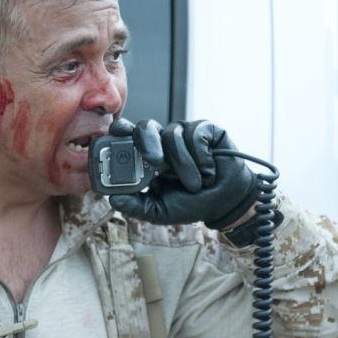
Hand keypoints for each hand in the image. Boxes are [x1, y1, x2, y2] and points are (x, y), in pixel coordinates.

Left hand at [107, 118, 257, 227]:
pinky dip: (201, 157)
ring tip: (194, 183)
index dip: (121, 129)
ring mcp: (184, 132)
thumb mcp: (158, 210)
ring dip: (183, 164)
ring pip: (172, 134)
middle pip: (146, 127)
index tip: (116, 132)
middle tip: (159, 166)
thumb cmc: (190, 203)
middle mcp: (163, 140)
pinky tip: (208, 170)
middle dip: (150, 145)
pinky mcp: (206, 130)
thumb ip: (134, 206)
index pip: (128, 134)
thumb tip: (112, 199)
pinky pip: (196, 134)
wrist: (224, 203)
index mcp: (147, 155)